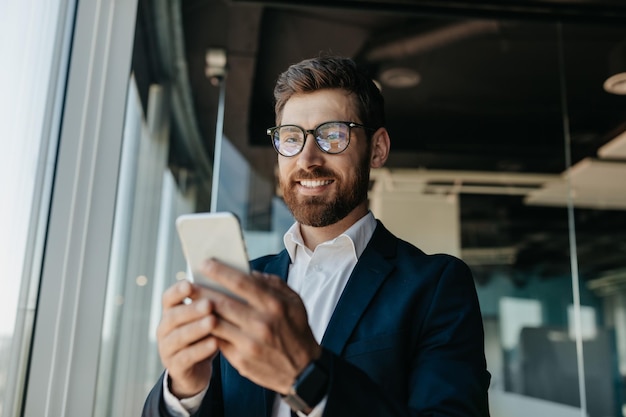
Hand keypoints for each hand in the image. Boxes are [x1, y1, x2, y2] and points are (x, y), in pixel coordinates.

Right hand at [156, 280, 219, 397]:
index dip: (177, 291)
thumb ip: (211, 302)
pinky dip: (201, 350)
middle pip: (173, 317)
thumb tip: (229, 283)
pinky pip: (186, 358)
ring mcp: (167, 349)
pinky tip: (215, 343)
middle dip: (191, 309)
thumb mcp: (206, 318)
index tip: (190, 284)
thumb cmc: (205, 336)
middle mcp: (164, 329)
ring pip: (179, 337)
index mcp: (170, 313)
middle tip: (209, 304)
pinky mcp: (175, 368)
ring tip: (213, 322)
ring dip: (196, 328)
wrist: (197, 370)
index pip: (168, 298)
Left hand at [200, 259, 321, 393]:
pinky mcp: (241, 361)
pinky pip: (218, 341)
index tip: (205, 264)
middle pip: (222, 303)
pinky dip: (207, 331)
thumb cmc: (297, 332)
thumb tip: (250, 272)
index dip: (220, 272)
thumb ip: (273, 284)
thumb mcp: (295, 302)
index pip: (241, 283)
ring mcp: (249, 344)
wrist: (303, 371)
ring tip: (189, 302)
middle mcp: (261, 324)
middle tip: (187, 282)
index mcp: (275, 305)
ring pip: (215, 323)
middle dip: (201, 290)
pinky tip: (199, 323)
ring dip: (199, 311)